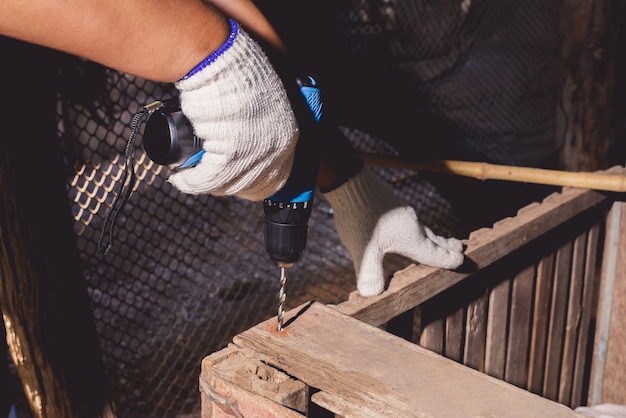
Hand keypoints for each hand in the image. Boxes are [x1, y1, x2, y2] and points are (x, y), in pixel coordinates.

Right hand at [169, 20, 297, 200]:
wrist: (220, 59)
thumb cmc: (235, 69)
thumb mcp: (259, 95)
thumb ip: (259, 117)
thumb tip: (243, 129)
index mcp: (286, 133)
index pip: (276, 174)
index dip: (253, 181)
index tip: (236, 180)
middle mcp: (275, 148)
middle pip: (250, 182)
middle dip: (227, 185)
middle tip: (209, 180)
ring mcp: (254, 153)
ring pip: (228, 183)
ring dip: (206, 183)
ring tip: (191, 177)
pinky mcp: (230, 156)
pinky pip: (207, 179)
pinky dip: (191, 182)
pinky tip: (181, 178)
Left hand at [323, 166, 464, 295]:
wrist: (350, 182)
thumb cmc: (360, 216)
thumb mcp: (363, 249)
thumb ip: (370, 272)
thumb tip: (372, 294)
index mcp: (410, 236)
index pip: (433, 253)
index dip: (446, 260)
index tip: (461, 261)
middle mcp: (410, 223)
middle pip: (432, 238)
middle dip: (445, 245)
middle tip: (459, 248)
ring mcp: (400, 212)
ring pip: (420, 227)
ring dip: (430, 235)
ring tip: (436, 239)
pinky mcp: (389, 204)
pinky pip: (407, 219)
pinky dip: (413, 227)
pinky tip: (403, 226)